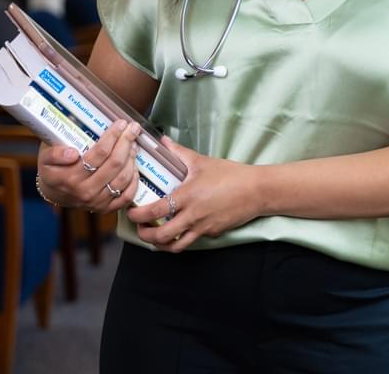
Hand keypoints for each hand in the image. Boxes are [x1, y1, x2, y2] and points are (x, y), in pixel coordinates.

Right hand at [37, 120, 141, 213]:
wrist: (54, 193)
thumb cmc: (53, 169)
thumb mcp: (46, 157)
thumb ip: (55, 153)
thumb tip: (72, 153)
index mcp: (69, 177)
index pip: (99, 153)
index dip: (113, 136)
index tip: (121, 123)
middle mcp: (84, 191)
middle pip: (115, 164)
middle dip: (127, 142)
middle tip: (133, 128)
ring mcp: (96, 201)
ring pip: (123, 178)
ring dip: (132, 158)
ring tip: (133, 144)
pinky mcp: (105, 208)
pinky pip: (127, 195)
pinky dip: (134, 180)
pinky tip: (134, 165)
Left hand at [127, 136, 262, 252]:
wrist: (257, 191)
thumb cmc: (231, 174)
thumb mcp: (203, 162)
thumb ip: (179, 153)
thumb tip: (162, 141)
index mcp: (187, 196)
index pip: (154, 211)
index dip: (138, 215)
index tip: (130, 211)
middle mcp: (192, 216)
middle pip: (160, 236)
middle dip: (145, 235)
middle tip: (140, 227)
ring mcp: (202, 227)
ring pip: (175, 246)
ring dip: (160, 244)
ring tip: (155, 235)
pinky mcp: (212, 233)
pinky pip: (192, 240)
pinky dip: (180, 239)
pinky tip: (179, 229)